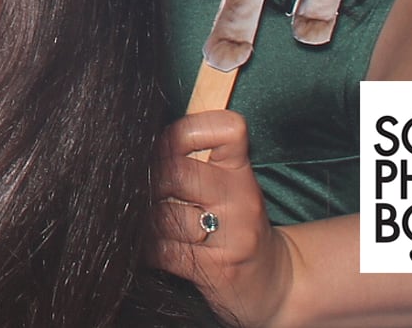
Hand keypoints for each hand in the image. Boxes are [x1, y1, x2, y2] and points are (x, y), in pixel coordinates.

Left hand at [154, 110, 295, 326]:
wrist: (271, 281)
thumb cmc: (235, 223)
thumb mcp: (228, 184)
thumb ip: (194, 156)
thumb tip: (139, 138)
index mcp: (241, 172)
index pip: (224, 130)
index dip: (186, 131)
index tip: (166, 149)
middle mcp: (241, 200)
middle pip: (176, 172)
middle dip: (150, 181)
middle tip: (147, 191)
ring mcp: (232, 237)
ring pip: (163, 216)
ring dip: (146, 220)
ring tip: (148, 221)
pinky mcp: (216, 270)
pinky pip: (162, 251)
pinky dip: (147, 248)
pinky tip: (150, 246)